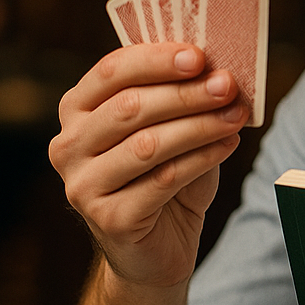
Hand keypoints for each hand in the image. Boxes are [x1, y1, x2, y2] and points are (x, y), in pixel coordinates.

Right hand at [49, 44, 247, 289]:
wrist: (157, 248)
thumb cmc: (164, 178)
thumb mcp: (170, 129)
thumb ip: (179, 98)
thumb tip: (217, 70)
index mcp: (77, 110)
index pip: (112, 72)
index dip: (156, 60)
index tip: (200, 55)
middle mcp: (68, 145)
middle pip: (130, 107)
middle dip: (185, 93)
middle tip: (227, 85)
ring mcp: (82, 185)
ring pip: (147, 145)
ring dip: (199, 125)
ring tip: (236, 115)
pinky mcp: (108, 218)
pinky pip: (163, 180)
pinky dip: (202, 158)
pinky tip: (227, 145)